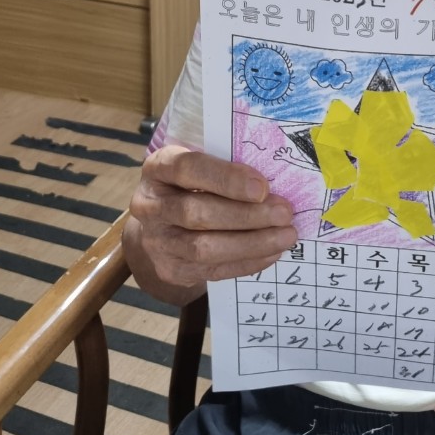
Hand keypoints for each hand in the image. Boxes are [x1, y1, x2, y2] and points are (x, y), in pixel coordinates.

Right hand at [126, 145, 297, 300]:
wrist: (163, 221)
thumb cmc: (193, 182)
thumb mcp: (203, 163)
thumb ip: (228, 166)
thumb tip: (272, 185)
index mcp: (157, 168)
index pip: (187, 168)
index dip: (225, 178)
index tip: (262, 187)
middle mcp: (149, 205)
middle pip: (196, 213)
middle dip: (246, 215)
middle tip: (284, 212)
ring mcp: (156, 241)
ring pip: (203, 248)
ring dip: (252, 243)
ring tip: (285, 235)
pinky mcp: (170, 269)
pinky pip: (211, 270)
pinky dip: (247, 262)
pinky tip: (273, 252)